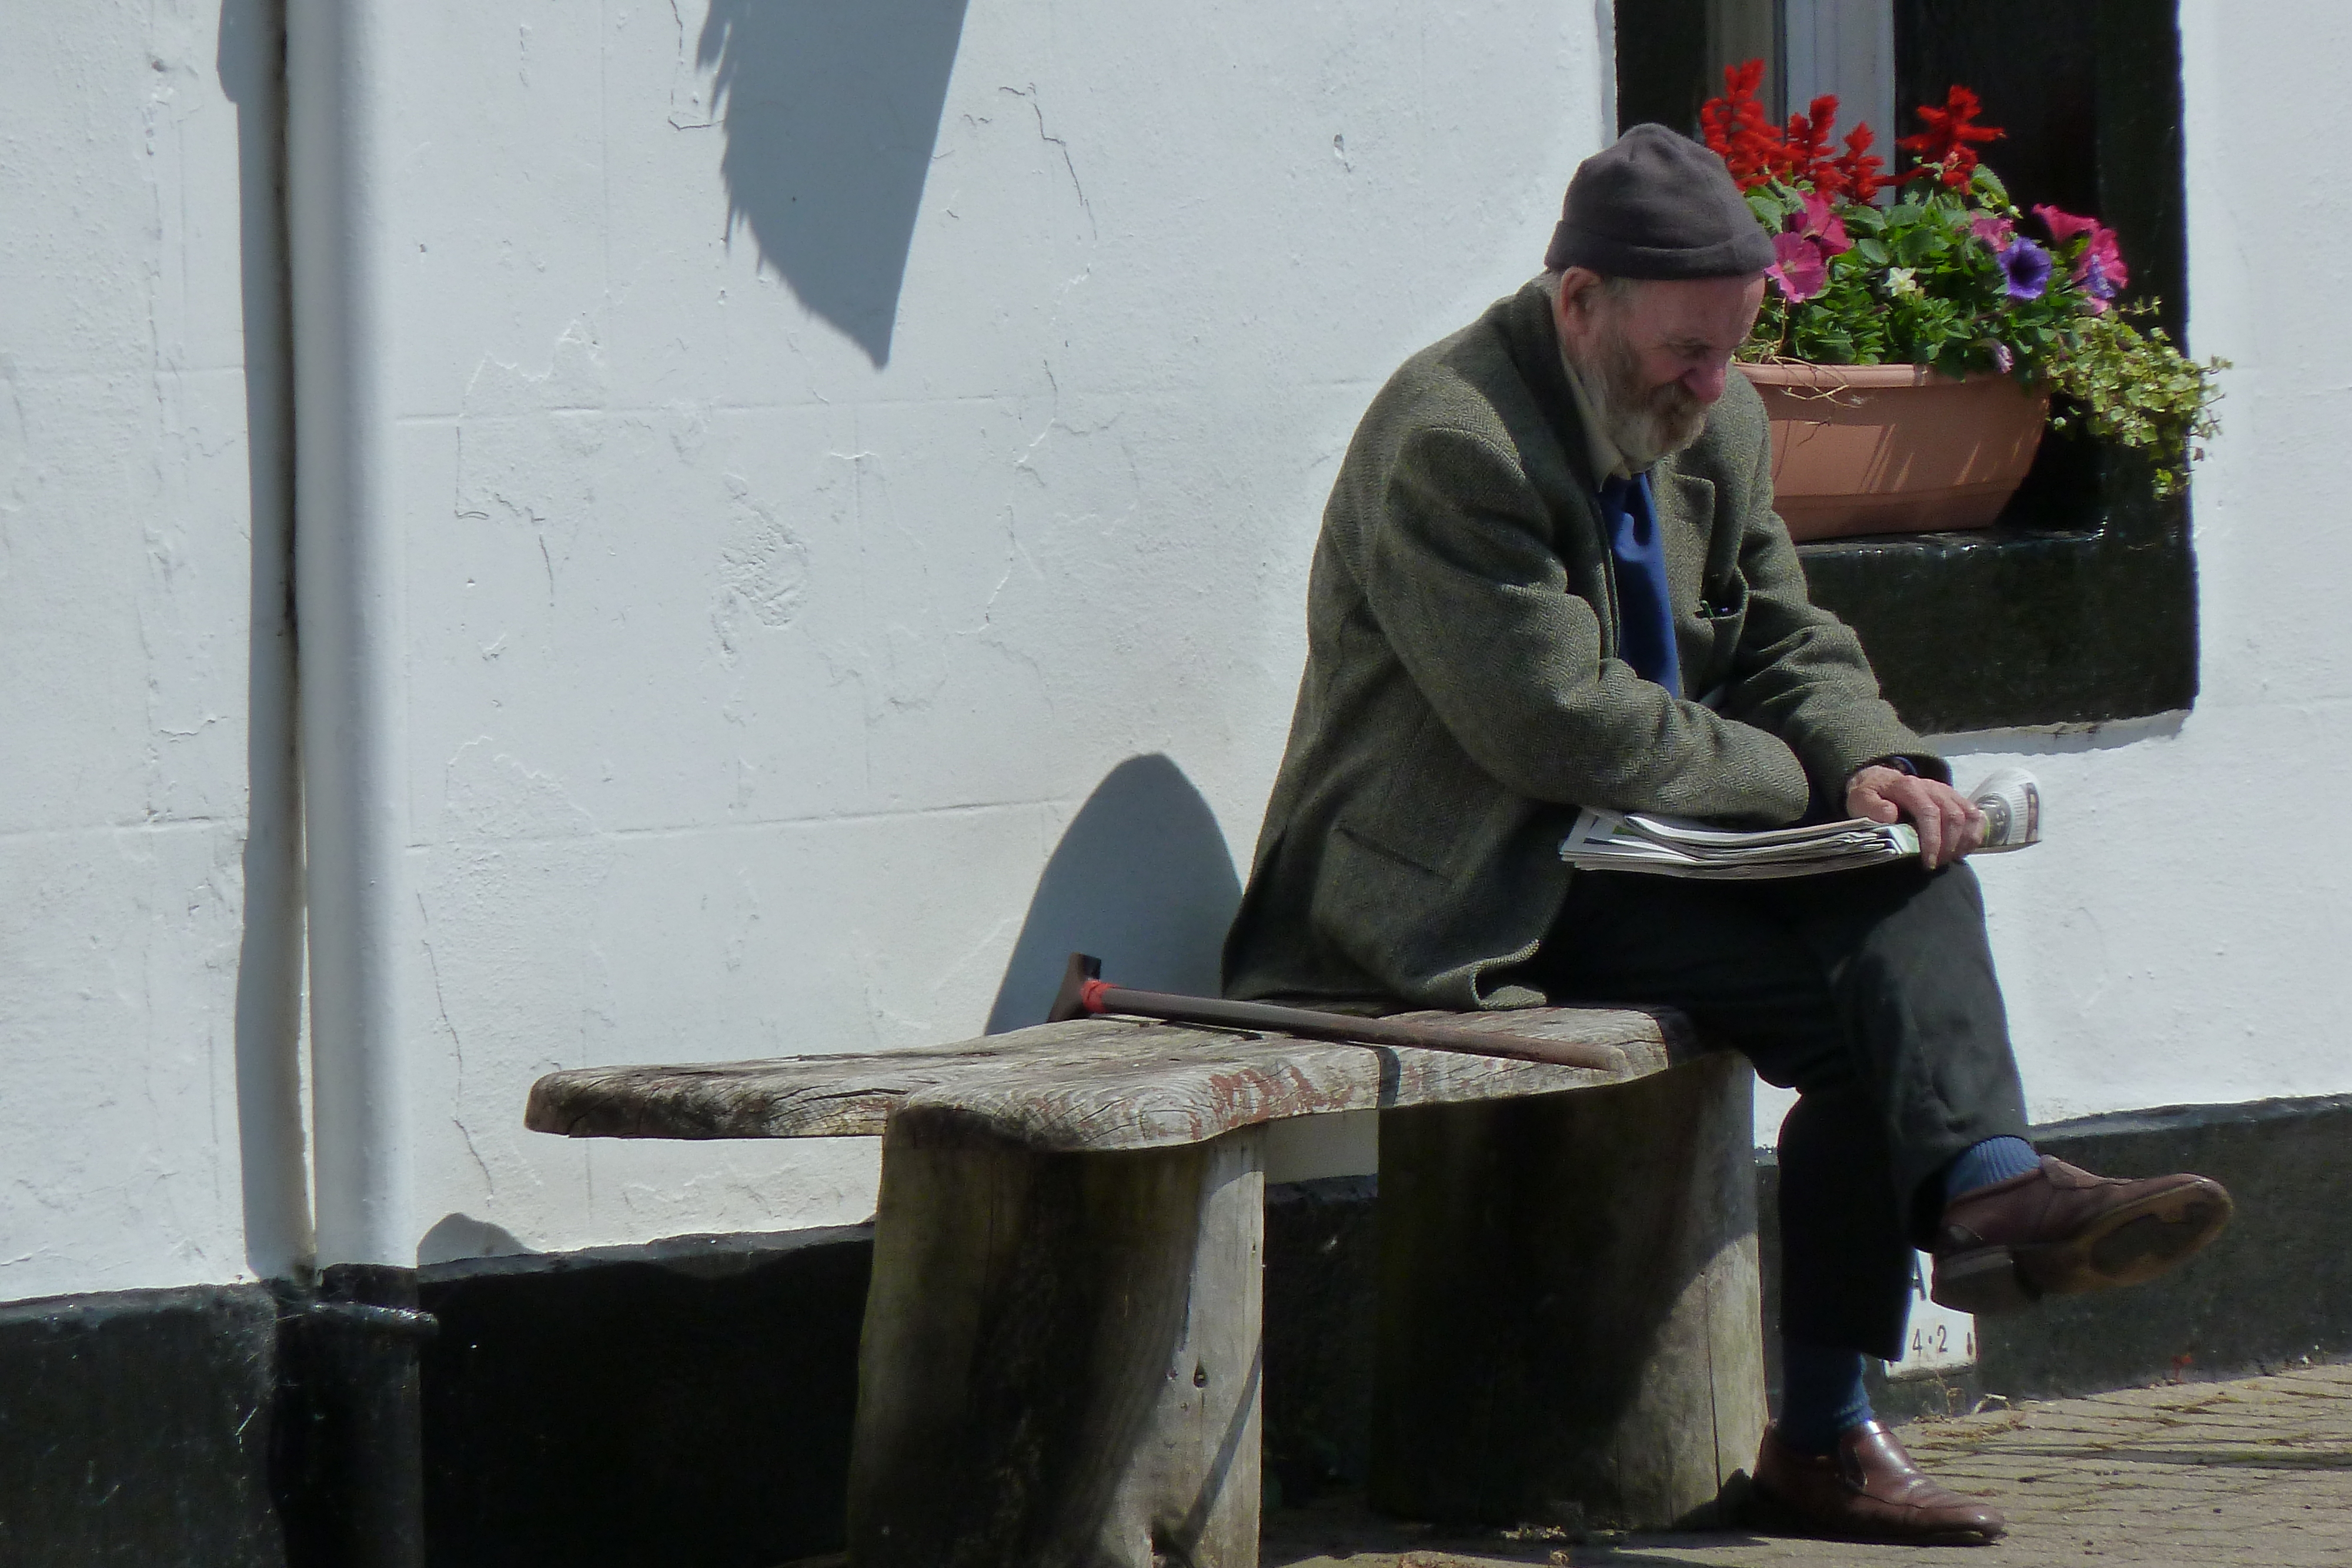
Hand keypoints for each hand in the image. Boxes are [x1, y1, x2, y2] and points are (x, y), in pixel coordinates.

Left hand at [1846, 765, 1981, 869]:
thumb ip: (1872, 807)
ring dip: (1962, 843)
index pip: (1929, 812)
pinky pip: (1975, 816)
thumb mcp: (1860, 800)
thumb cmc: (1871, 796)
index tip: (1928, 862)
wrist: (1880, 781)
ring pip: (1968, 816)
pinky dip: (1973, 835)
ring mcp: (1947, 792)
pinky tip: (1961, 851)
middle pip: (1953, 816)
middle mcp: (1932, 787)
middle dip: (1947, 846)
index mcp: (1908, 787)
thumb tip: (1890, 816)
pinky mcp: (1955, 798)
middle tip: (1934, 865)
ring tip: (1946, 860)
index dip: (1932, 839)